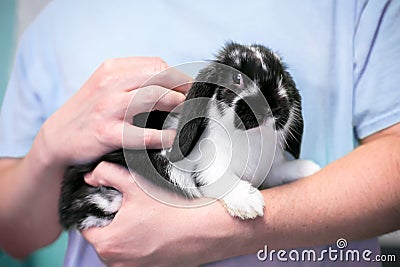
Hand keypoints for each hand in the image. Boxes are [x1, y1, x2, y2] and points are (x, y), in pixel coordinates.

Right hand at [39, 57, 190, 165]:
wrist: (58, 137)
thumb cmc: (89, 112)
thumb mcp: (106, 86)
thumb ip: (133, 81)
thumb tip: (170, 84)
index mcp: (112, 70)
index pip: (155, 65)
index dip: (177, 76)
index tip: (189, 87)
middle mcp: (110, 84)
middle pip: (158, 76)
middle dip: (182, 87)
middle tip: (194, 99)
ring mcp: (108, 108)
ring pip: (153, 97)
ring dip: (175, 103)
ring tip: (186, 112)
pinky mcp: (107, 133)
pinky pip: (142, 134)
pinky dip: (162, 136)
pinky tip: (172, 137)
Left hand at [81, 162, 242, 266]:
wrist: (202, 229)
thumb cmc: (170, 211)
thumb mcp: (135, 185)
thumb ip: (107, 174)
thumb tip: (92, 176)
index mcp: (107, 243)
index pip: (86, 226)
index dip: (96, 210)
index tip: (109, 201)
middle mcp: (116, 262)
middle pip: (102, 236)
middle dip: (111, 221)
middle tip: (129, 207)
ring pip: (118, 246)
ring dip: (125, 233)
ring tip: (143, 218)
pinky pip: (134, 255)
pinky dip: (139, 243)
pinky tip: (153, 229)